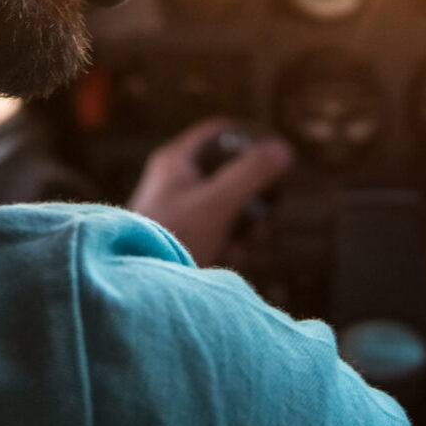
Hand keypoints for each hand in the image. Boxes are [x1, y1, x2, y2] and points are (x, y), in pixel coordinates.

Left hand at [127, 117, 293, 267]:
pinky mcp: (191, 242)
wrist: (141, 290)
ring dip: (249, 228)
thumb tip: (284, 149)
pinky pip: (227, 235)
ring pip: (235, 208)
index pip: (221, 134)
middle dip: (257, 198)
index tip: (278, 151)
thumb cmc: (171, 239)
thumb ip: (251, 175)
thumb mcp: (215, 204)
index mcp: (177, 162)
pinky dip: (236, 246)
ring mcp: (186, 214)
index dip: (252, 138)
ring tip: (242, 246)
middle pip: (235, 175)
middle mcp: (180, 183)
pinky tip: (231, 259)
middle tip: (269, 213)